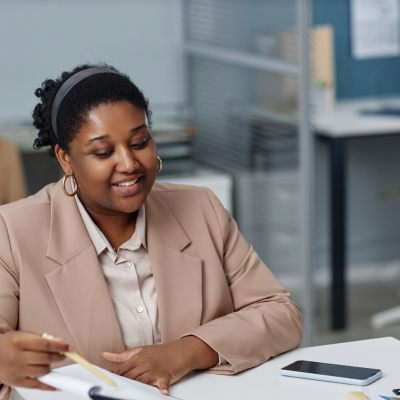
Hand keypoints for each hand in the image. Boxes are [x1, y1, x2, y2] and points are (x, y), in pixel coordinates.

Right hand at [0, 331, 71, 389]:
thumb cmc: (10, 344)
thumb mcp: (24, 335)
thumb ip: (42, 339)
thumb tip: (61, 343)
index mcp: (20, 342)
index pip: (45, 344)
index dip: (60, 346)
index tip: (70, 348)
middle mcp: (17, 357)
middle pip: (45, 358)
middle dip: (59, 357)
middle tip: (64, 355)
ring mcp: (16, 371)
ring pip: (42, 371)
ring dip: (51, 367)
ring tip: (49, 362)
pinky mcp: (15, 382)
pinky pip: (36, 386)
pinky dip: (49, 386)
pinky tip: (57, 385)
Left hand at [102, 336, 217, 394]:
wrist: (181, 350)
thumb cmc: (160, 352)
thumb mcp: (141, 350)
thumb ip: (122, 355)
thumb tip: (105, 355)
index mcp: (138, 357)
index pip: (123, 369)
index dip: (114, 378)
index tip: (106, 384)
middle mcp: (146, 363)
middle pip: (131, 376)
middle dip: (123, 384)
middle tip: (114, 391)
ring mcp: (156, 369)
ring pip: (143, 381)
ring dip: (138, 387)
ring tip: (132, 393)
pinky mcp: (166, 375)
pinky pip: (163, 383)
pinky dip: (162, 388)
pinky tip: (162, 393)